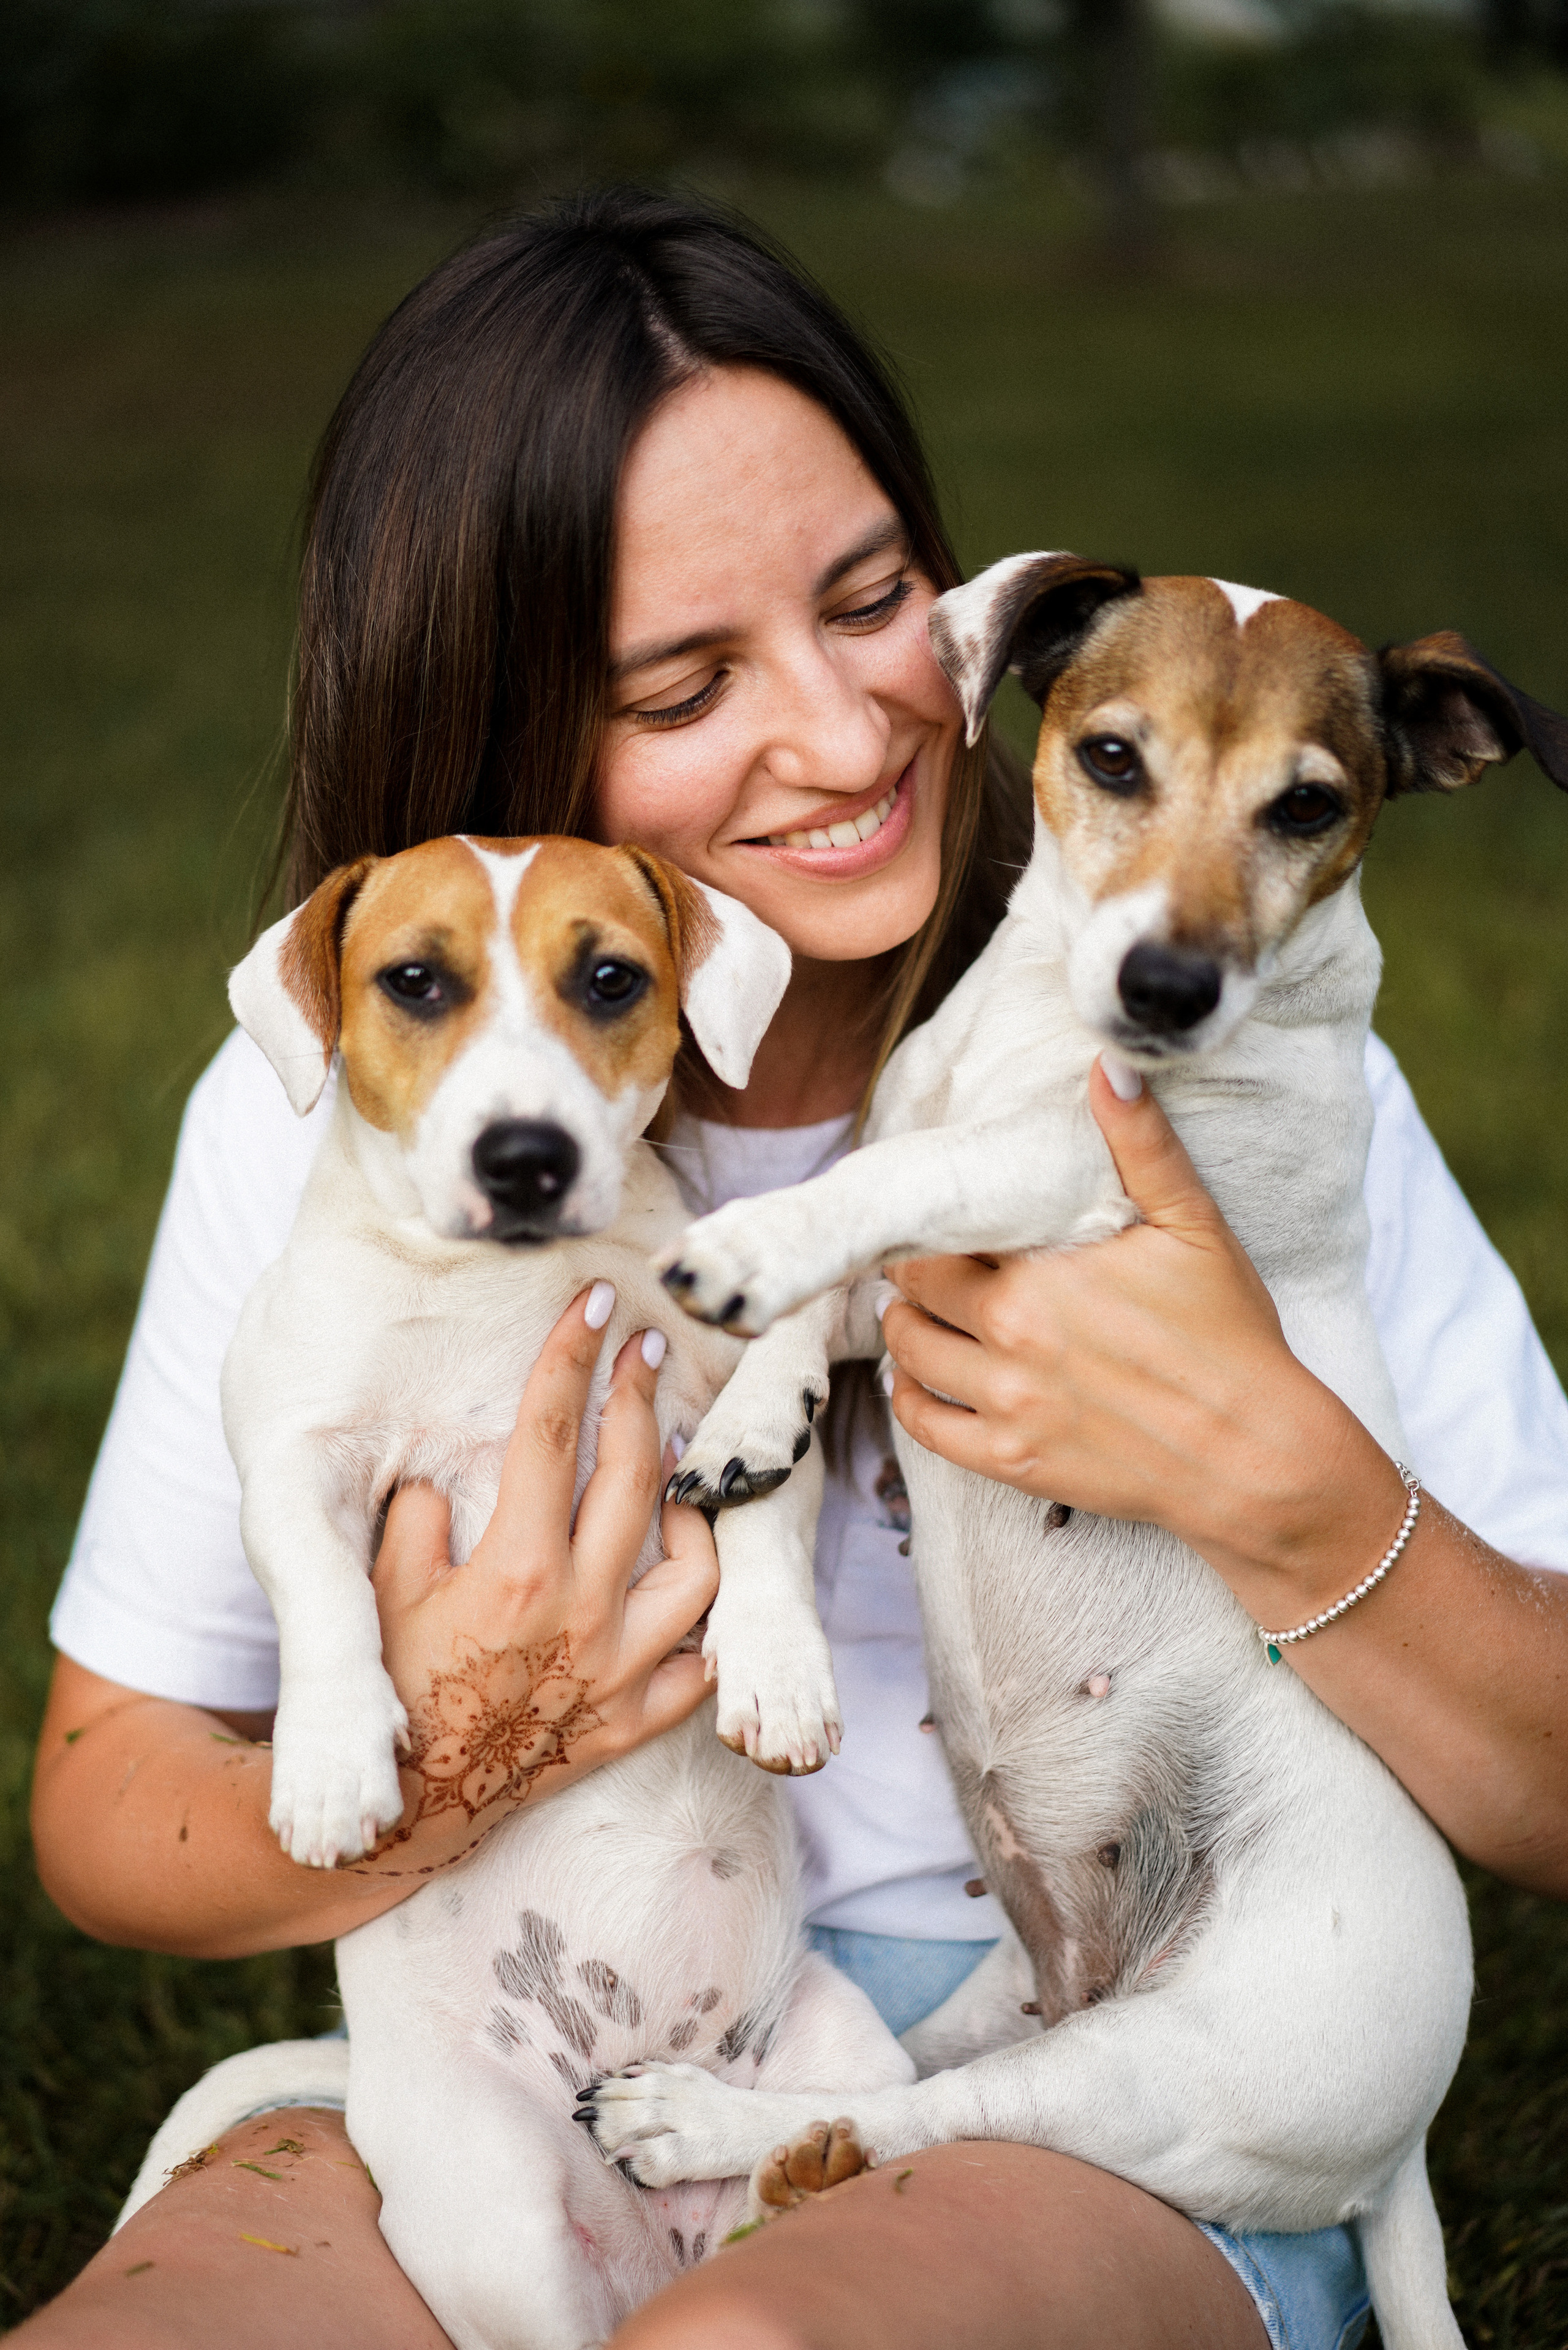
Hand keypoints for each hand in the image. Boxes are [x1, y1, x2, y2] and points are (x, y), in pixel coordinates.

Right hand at [366, 1286, 717, 1865]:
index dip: (571, 1357)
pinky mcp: (635, 1720)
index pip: (550, 1435)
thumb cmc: (391, 1692)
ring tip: (667, 1471)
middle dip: (643, 1399)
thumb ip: (416, 1521)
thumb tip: (441, 1472)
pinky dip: (708, 1625)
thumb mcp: (380, 1594)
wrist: (411, 1809)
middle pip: (636, 1479)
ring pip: (696, 1567)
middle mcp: (582, 1613)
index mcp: (516, 1570)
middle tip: (645, 1354)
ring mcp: (620, 1670)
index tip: (593, 1302)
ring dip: (688, 1509)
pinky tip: (692, 1582)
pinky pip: (701, 1664)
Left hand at [879, 1057, 1391, 1587]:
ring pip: (909, 1353)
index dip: (933, 1216)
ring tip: (916, 1309)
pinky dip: (909, 1400)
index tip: (934, 1209)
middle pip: (913, 1286)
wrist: (1255, 1453)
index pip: (944, 1229)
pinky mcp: (1012, 1461)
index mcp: (1041, 1271)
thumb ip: (1143, 1146)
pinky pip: (925, 1427)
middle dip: (911, 1268)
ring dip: (903, 1326)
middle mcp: (1010, 1334)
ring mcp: (1007, 1403)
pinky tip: (918, 1379)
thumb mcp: (1195, 1226)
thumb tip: (1109, 1065)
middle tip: (919, 1257)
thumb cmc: (1229, 1335)